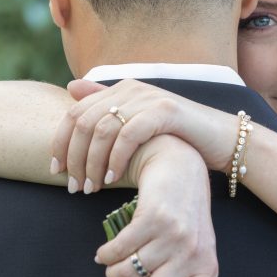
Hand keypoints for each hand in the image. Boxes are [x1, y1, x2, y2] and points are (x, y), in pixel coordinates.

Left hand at [53, 79, 237, 192]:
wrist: (221, 138)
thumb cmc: (177, 136)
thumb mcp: (138, 123)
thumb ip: (108, 107)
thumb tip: (71, 89)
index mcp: (120, 90)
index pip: (75, 112)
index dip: (60, 142)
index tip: (56, 170)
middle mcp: (130, 88)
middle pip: (83, 122)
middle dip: (74, 157)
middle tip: (74, 187)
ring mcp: (147, 98)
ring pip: (102, 130)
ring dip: (92, 163)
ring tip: (91, 188)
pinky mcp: (165, 111)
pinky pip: (128, 135)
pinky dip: (116, 159)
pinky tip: (113, 179)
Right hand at [96, 134, 217, 276]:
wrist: (180, 169)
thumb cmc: (181, 220)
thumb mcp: (183, 258)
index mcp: (206, 271)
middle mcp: (194, 255)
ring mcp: (175, 236)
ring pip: (129, 275)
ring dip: (113, 276)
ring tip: (114, 267)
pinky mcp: (154, 218)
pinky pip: (118, 250)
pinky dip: (106, 255)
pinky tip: (107, 252)